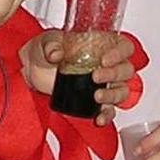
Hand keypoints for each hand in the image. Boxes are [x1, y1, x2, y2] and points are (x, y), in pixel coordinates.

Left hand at [20, 30, 135, 123]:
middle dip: (114, 74)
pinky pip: (109, 110)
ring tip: (97, 96)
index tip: (105, 59)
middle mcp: (106, 65)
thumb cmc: (45, 50)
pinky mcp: (95, 101)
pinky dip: (107, 115)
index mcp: (101, 46)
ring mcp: (103, 84)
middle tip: (95, 76)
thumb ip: (52, 46)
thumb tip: (56, 54)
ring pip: (122, 91)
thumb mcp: (46, 41)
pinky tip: (99, 118)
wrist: (33, 69)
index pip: (124, 47)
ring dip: (113, 95)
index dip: (120, 53)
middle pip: (126, 70)